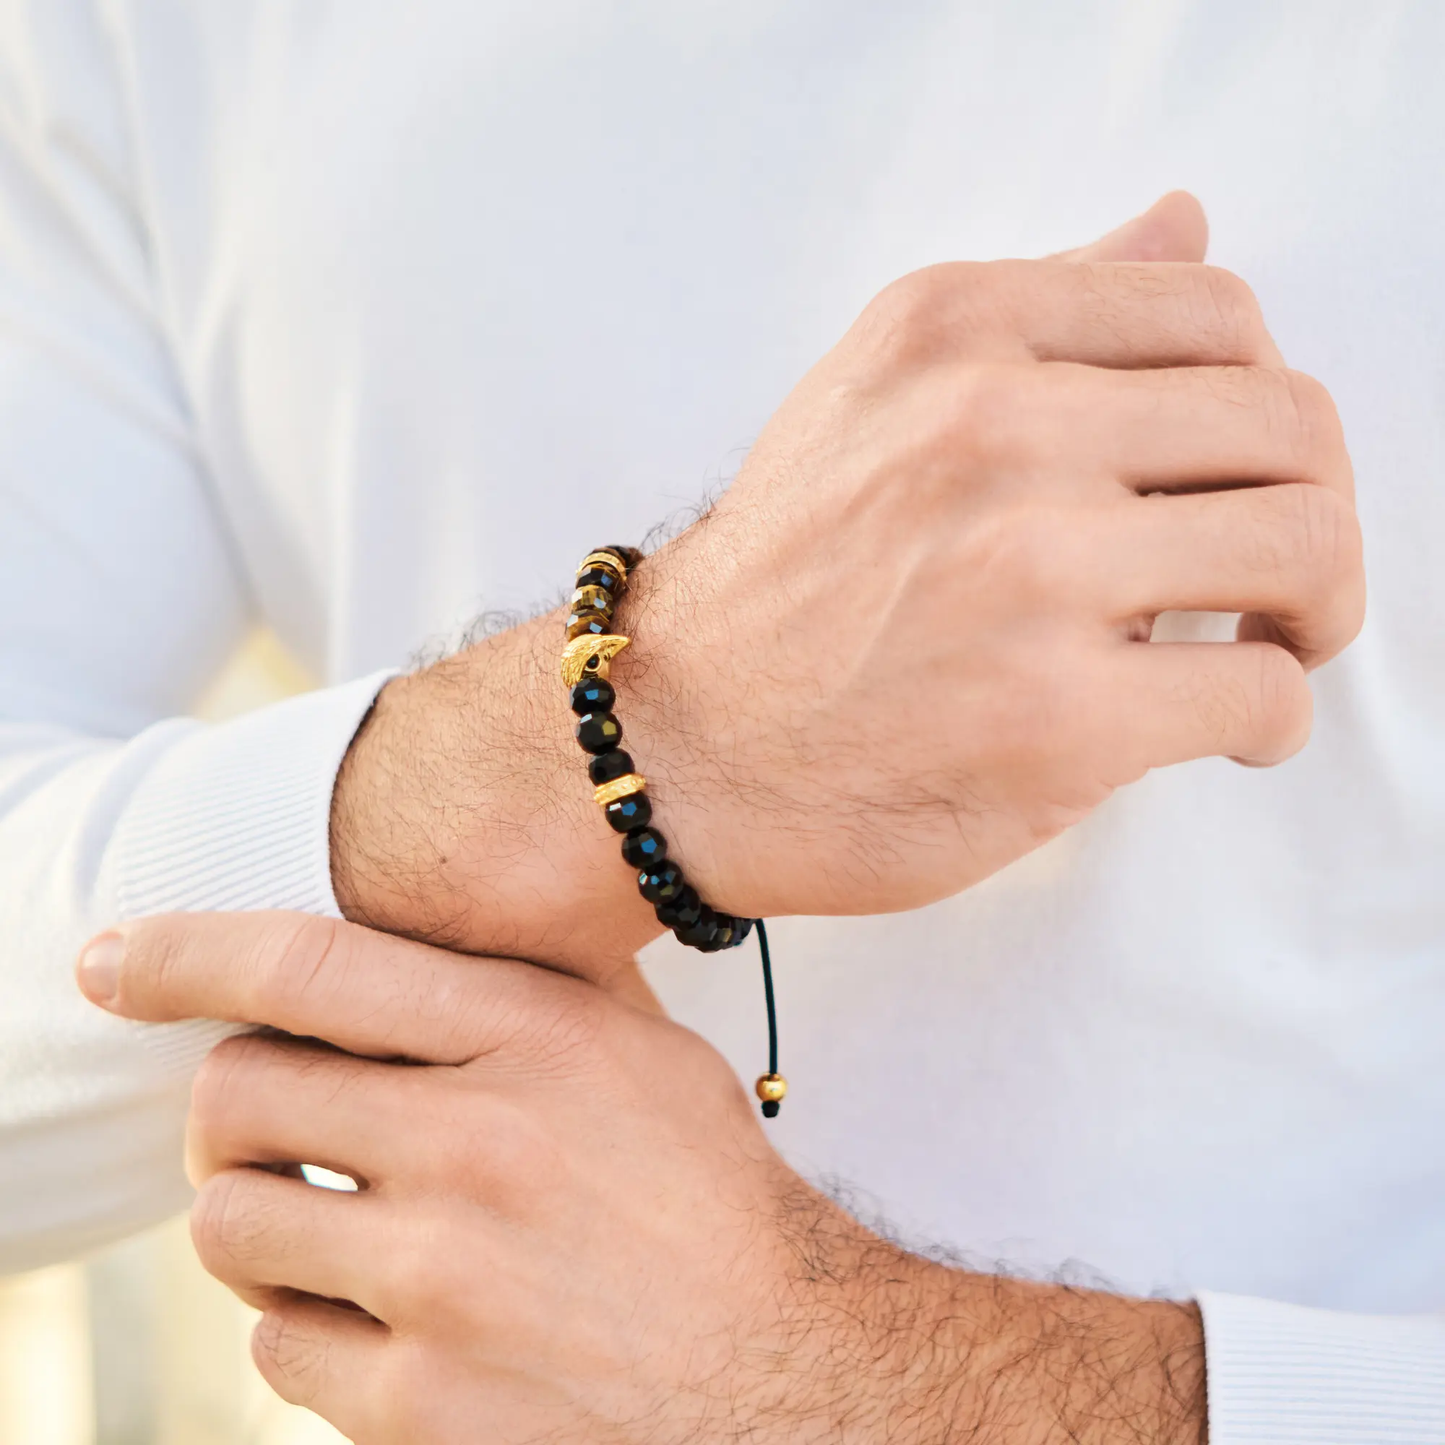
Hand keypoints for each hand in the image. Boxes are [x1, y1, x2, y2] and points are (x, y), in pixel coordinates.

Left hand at [79, 910, 1205, 1444]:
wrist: (782, 1368)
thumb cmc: (705, 1192)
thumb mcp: (638, 1051)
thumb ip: (520, 990)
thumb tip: (403, 940)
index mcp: (530, 1038)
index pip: (307, 967)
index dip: (185, 950)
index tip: (111, 958)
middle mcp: (473, 1146)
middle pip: (236, 1097)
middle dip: (238, 1105)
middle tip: (283, 1122)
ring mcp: (437, 1282)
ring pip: (230, 1225)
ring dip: (262, 1217)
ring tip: (336, 1224)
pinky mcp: (416, 1406)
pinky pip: (274, 1346)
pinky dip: (308, 1323)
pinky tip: (387, 1315)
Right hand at [331, 193, 1361, 975]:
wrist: (672, 740)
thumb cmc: (778, 587)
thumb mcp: (878, 398)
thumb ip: (1041, 310)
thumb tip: (1179, 223)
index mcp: (954, 332)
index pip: (1221, 313)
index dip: (1261, 406)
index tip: (1235, 477)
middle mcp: (991, 429)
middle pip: (1287, 426)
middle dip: (1312, 508)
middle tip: (1278, 575)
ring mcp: (1027, 572)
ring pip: (1306, 547)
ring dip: (1317, 608)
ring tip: (1266, 646)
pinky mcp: (1055, 718)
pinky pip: (1257, 694)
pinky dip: (1270, 718)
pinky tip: (1224, 730)